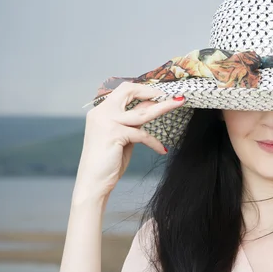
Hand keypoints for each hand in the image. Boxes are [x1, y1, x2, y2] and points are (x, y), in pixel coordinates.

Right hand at [74, 82, 184, 199]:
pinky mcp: (114, 134)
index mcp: (101, 110)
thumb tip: (152, 106)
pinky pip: (142, 134)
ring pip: (142, 111)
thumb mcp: (123, 135)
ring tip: (179, 102)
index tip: (160, 93)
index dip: (144, 89)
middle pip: (129, 91)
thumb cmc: (108, 161)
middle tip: (170, 94)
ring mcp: (106, 122)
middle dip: (152, 90)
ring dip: (164, 106)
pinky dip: (154, 142)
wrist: (93, 182)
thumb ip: (133, 121)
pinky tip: (162, 149)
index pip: (124, 90)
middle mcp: (101, 112)